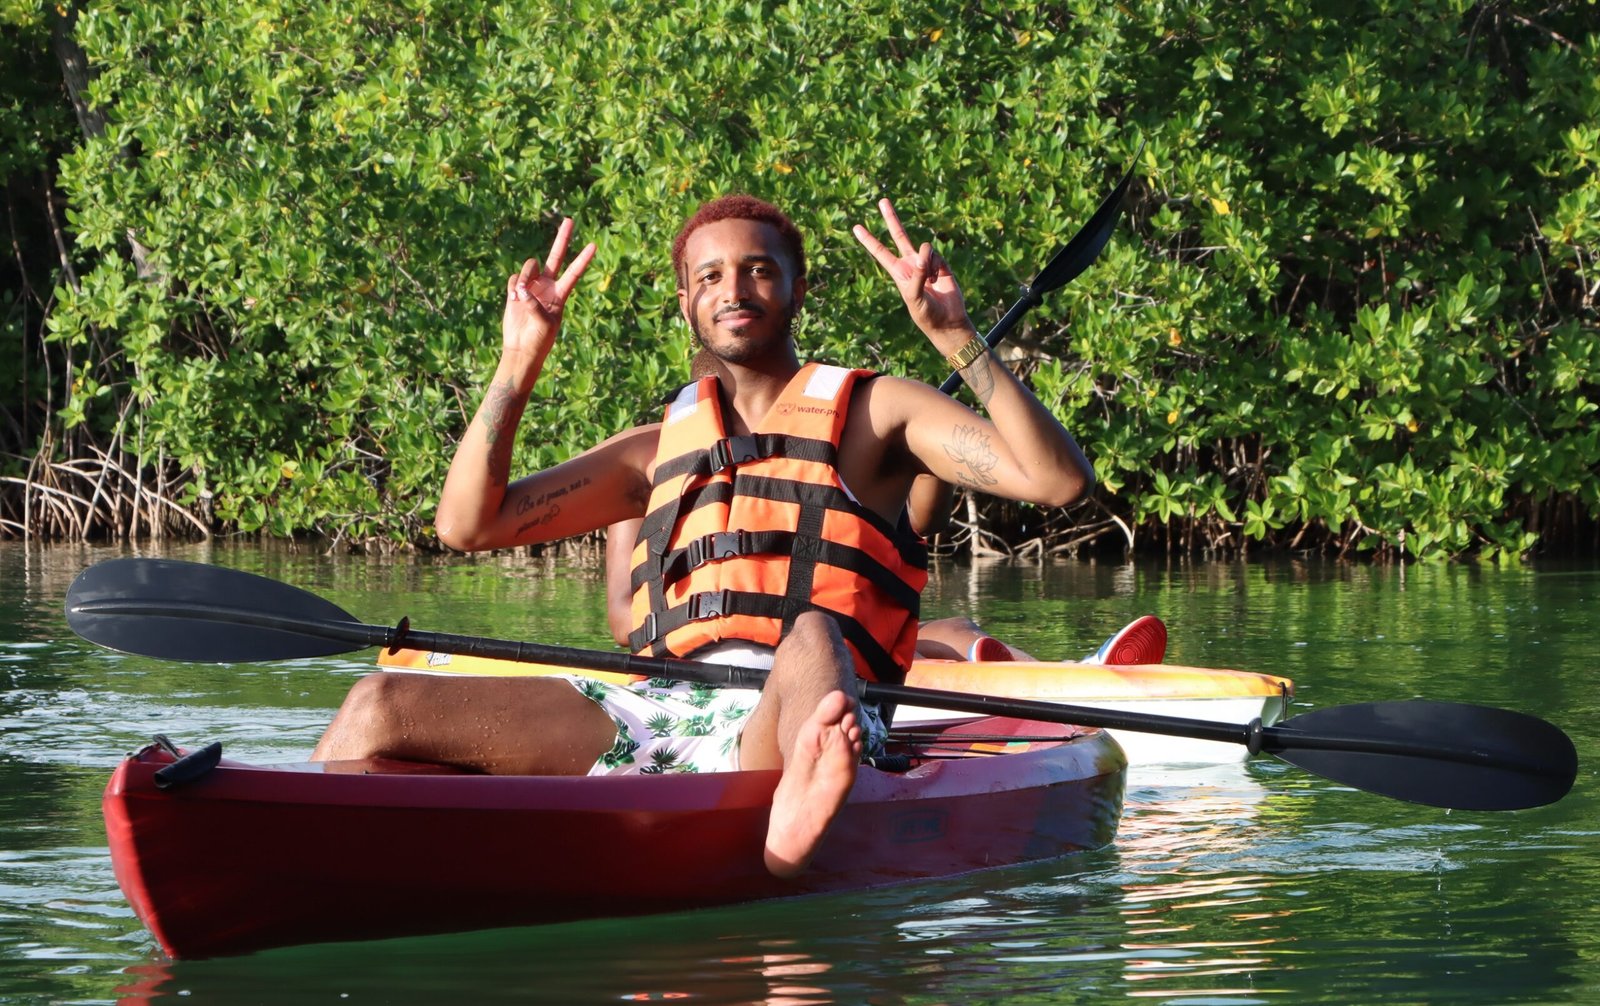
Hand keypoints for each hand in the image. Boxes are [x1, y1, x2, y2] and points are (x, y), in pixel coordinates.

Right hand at [502, 217, 596, 364]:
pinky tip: (513, 300)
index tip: (594, 245)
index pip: (574, 272)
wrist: (522, 347)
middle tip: (570, 220)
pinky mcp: (516, 289)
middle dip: (563, 238)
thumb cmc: (539, 340)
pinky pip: (514, 279)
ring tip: (520, 296)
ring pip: (529, 266)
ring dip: (524, 277)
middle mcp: (548, 286)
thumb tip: (522, 290)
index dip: (583, 259)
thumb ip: (534, 304)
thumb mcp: (544, 324)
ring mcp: (532, 286)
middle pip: (556, 256)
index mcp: (560, 294)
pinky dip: (513, 287)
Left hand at [852, 198, 974, 349]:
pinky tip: (938, 279)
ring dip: (925, 262)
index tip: (856, 227)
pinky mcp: (941, 264)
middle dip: (891, 218)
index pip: (880, 252)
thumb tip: (922, 253)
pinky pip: (936, 255)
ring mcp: (926, 262)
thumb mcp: (914, 297)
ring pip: (923, 248)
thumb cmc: (926, 313)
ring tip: (929, 281)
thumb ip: (916, 275)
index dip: (869, 240)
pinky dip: (936, 266)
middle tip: (882, 201)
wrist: (948, 320)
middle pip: (898, 235)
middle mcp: (910, 263)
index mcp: (898, 272)